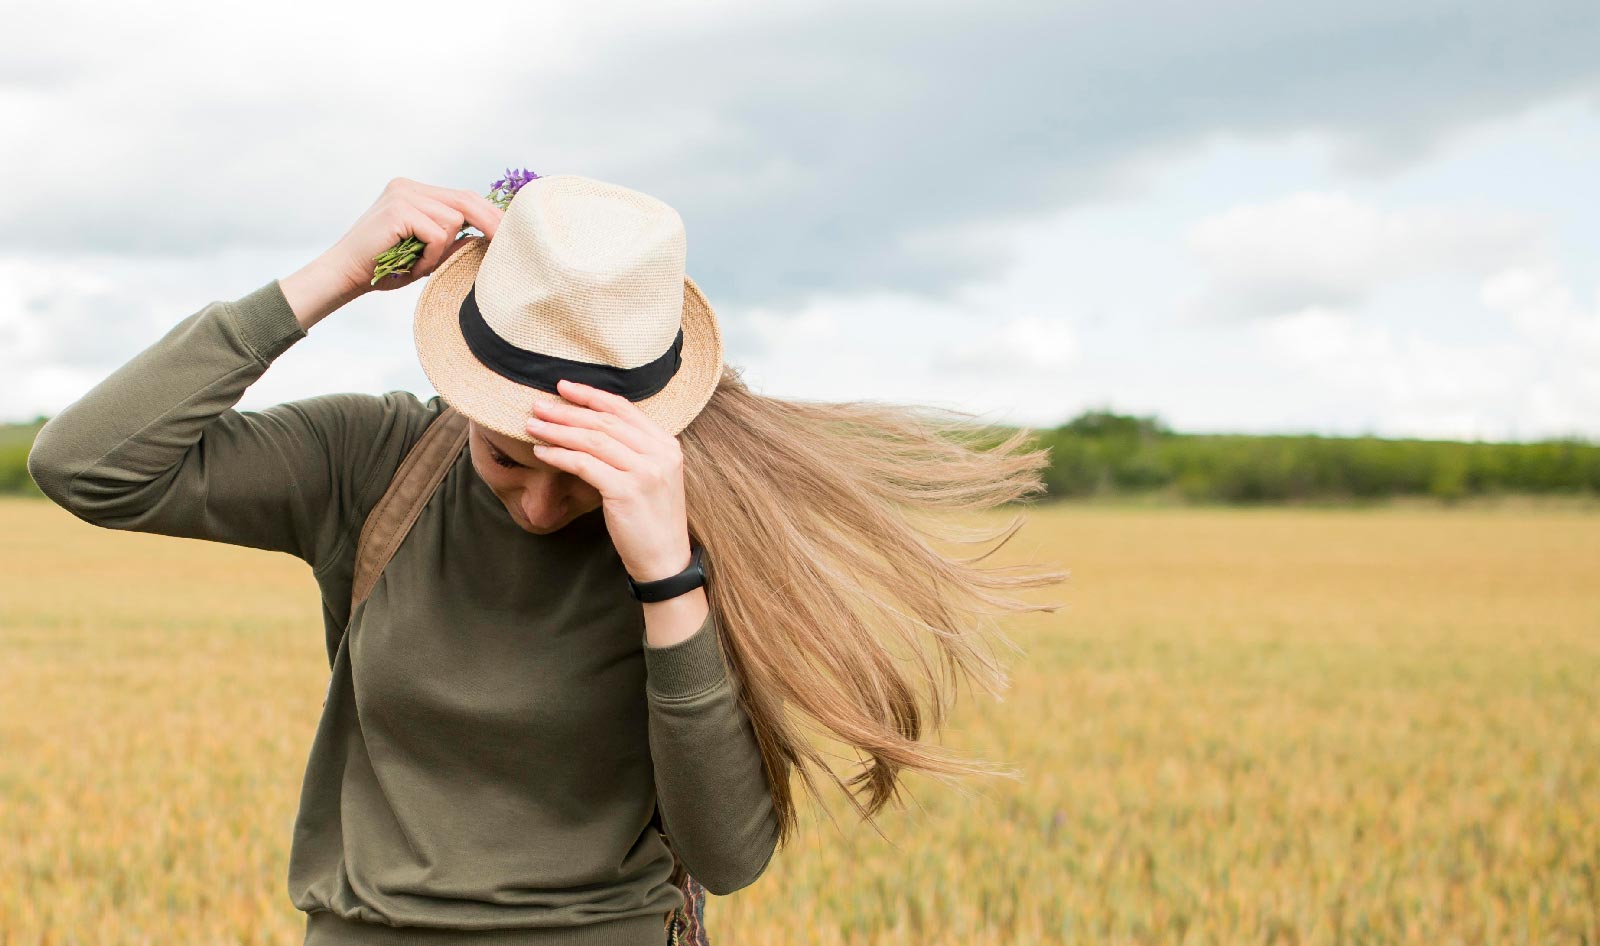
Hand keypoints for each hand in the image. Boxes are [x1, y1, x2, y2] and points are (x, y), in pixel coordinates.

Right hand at [322, 177, 504, 297]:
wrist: (344, 274)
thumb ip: (450, 242)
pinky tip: (411, 265)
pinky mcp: (399, 209)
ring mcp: (403, 195)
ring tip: (418, 265)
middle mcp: (409, 187)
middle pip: (466, 199)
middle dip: (490, 222)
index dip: (490, 213)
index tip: (510, 232)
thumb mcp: (425, 253)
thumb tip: (484, 238)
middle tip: (506, 244)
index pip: (463, 196)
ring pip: (453, 221)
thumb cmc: (384, 268)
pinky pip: (438, 234)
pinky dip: (431, 256)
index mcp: (415, 191)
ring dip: (442, 251)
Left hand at [525, 379, 692, 582]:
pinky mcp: (626, 491)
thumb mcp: (651, 477)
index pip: (624, 408)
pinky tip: (542, 452)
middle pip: (605, 421)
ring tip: (533, 426)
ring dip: (558, 430)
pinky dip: (560, 455)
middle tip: (538, 404)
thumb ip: (632, 451)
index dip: (591, 395)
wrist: (665, 560)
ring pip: (593, 440)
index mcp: (666, 444)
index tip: (564, 387)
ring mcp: (645, 471)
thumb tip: (590, 427)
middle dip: (567, 411)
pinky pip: (585, 465)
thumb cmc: (651, 521)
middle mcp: (659, 453)